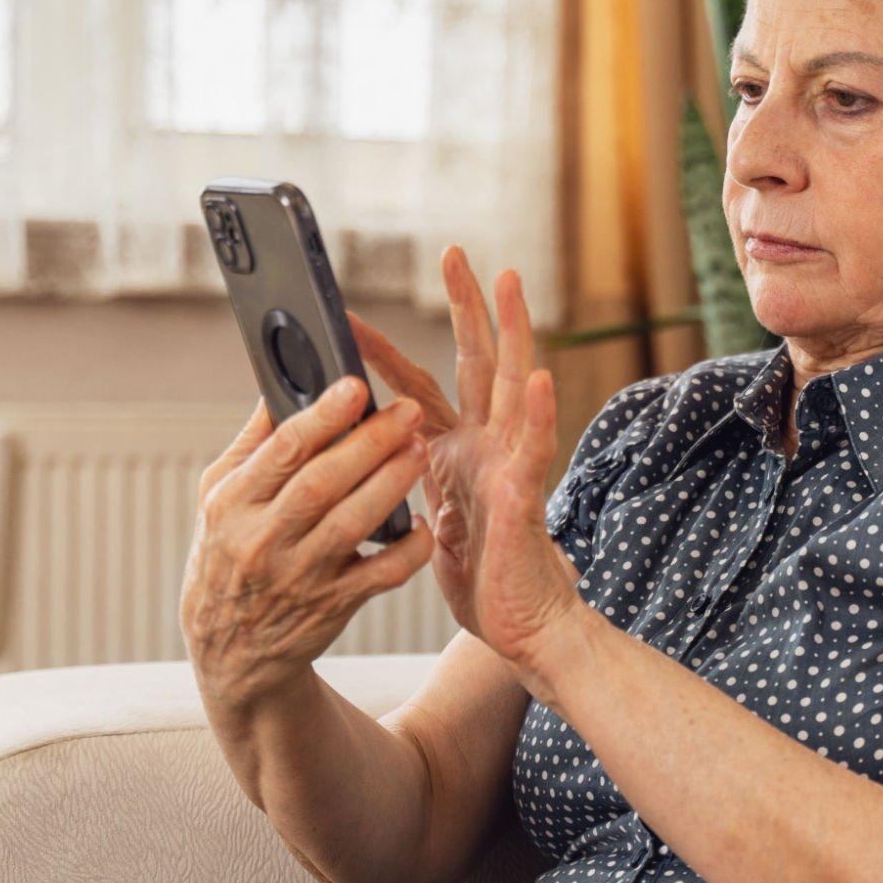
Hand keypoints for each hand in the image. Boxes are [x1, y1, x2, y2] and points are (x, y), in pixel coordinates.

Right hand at [177, 381, 433, 710]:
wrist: (229, 649)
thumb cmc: (228, 552)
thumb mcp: (219, 496)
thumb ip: (254, 442)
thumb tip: (285, 378)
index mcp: (232, 503)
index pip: (281, 451)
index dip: (322, 416)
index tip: (356, 385)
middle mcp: (262, 540)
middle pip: (323, 483)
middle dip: (371, 442)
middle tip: (409, 412)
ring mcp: (299, 576)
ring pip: (354, 524)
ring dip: (393, 483)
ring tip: (419, 449)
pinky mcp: (333, 605)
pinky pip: (382, 575)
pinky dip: (409, 548)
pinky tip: (421, 521)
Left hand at [348, 245, 585, 675]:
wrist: (521, 630)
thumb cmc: (481, 578)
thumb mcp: (427, 515)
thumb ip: (408, 478)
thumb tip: (373, 453)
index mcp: (459, 451)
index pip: (418, 389)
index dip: (384, 354)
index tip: (346, 318)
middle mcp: (490, 446)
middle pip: (478, 362)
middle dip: (468, 307)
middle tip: (453, 253)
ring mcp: (511, 466)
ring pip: (515, 385)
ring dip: (514, 332)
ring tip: (510, 282)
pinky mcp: (525, 499)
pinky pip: (532, 450)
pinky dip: (535, 413)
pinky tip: (536, 377)